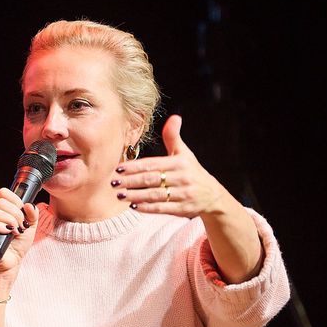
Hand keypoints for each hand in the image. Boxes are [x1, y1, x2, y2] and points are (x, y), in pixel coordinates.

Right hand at [0, 188, 38, 284]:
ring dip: (9, 221)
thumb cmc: (17, 244)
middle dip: (15, 214)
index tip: (23, 214)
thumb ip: (32, 214)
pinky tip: (7, 232)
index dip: (16, 201)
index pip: (2, 193)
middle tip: (21, 226)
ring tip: (15, 230)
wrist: (12, 261)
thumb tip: (29, 205)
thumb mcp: (30, 226)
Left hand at [112, 114, 230, 216]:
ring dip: (135, 195)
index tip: (119, 168)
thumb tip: (174, 117)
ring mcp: (183, 194)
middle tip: (114, 182)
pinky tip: (134, 206)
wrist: (213, 196)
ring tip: (119, 195)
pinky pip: (162, 208)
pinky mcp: (183, 208)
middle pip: (151, 179)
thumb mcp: (184, 153)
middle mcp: (182, 178)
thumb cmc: (192, 171)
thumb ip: (173, 137)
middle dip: (131, 181)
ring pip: (155, 195)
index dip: (135, 166)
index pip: (153, 164)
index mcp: (180, 163)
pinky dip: (147, 207)